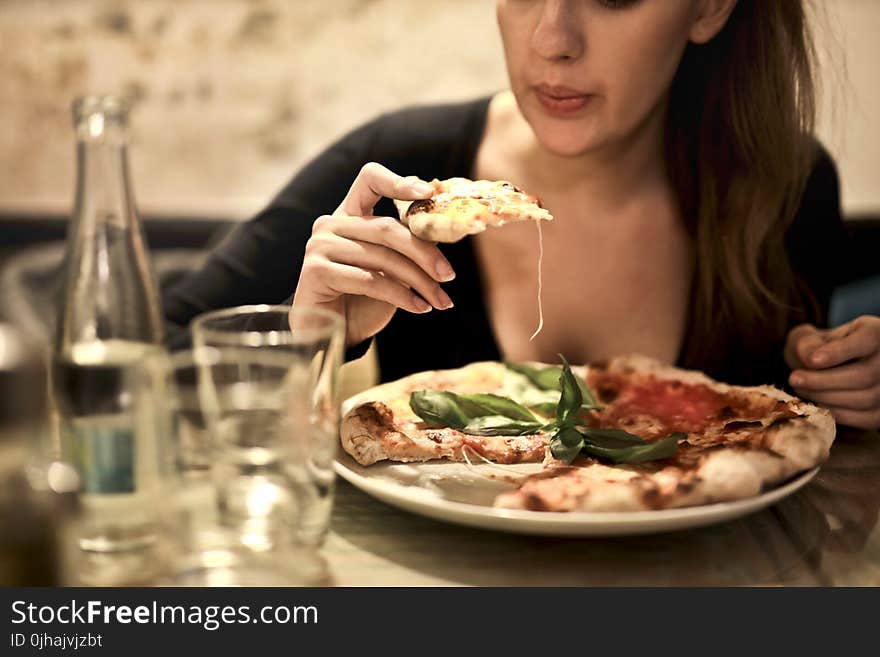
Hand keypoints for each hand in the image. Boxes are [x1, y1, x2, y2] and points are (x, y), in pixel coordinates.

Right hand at [292, 162, 455, 346]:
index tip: (430, 193)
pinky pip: (370, 280)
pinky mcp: (316, 271)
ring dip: (419, 282)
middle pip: (387, 228)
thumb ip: (407, 245)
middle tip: (449, 275)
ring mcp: (319, 245)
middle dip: (424, 254)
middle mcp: (330, 224)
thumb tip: (444, 229)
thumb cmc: (363, 300)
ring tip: (440, 301)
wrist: (331, 336)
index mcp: (349, 214)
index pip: (371, 180)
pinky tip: (420, 308)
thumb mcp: (391, 268)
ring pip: (383, 258)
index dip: (400, 183)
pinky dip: (402, 296)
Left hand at [784, 316, 879, 428]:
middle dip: (823, 380)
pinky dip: (836, 413)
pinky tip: (815, 403)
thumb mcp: (815, 337)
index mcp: (877, 333)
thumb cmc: (823, 349)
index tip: (811, 360)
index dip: (840, 352)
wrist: (836, 367)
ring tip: (801, 390)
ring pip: (864, 399)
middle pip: (864, 375)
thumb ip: (808, 343)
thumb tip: (810, 359)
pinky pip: (864, 418)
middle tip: (794, 379)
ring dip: (826, 397)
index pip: (868, 339)